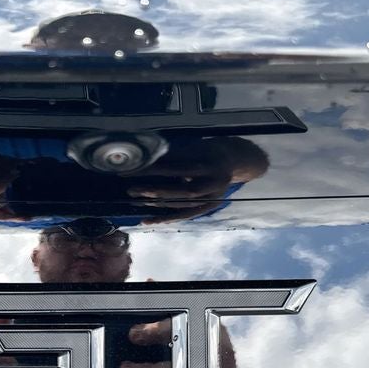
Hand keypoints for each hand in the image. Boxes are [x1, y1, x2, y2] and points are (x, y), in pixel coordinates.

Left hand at [122, 137, 268, 223]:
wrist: (236, 161)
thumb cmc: (211, 150)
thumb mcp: (196, 147)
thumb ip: (176, 154)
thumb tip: (148, 158)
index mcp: (210, 164)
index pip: (178, 168)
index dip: (155, 169)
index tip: (134, 169)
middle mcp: (212, 183)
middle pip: (180, 190)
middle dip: (154, 190)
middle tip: (131, 189)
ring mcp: (211, 197)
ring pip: (181, 205)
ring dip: (156, 204)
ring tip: (136, 201)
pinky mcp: (207, 207)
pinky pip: (183, 215)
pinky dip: (164, 218)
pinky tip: (146, 220)